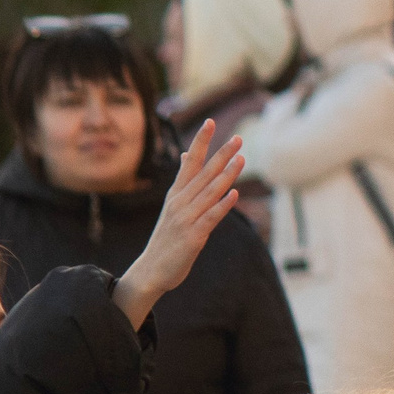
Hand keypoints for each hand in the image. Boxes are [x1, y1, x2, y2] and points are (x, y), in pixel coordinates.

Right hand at [113, 121, 242, 329]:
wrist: (151, 271)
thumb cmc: (167, 238)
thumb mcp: (174, 206)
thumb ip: (185, 182)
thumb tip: (189, 153)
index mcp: (176, 194)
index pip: (189, 162)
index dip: (201, 142)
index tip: (211, 121)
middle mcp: (180, 203)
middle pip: (203, 174)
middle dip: (221, 154)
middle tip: (238, 137)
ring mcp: (185, 219)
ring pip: (209, 192)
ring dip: (226, 175)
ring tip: (241, 158)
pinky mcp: (193, 236)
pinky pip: (210, 218)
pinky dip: (222, 205)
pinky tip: (234, 194)